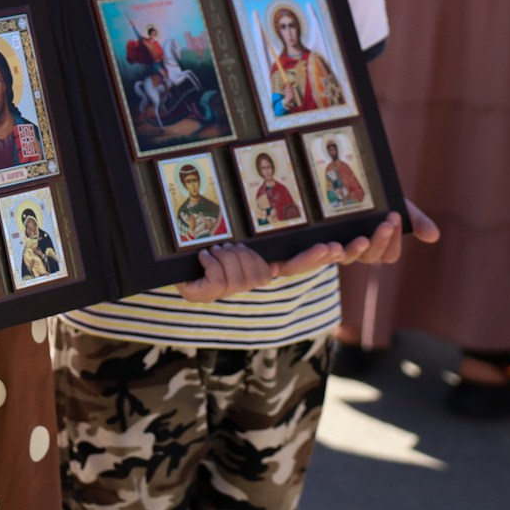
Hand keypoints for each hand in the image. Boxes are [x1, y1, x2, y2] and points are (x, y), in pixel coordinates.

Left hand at [176, 239, 341, 302]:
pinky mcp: (210, 294)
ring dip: (224, 256)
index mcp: (261, 263)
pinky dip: (209, 263)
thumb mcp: (239, 235)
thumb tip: (290, 215)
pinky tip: (204, 257)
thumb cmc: (209, 246)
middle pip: (266, 274)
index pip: (296, 265)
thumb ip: (260, 232)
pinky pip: (220, 279)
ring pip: (241, 276)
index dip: (315, 258)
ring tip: (214, 249)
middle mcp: (250, 280)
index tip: (334, 247)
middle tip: (237, 247)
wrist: (175, 262)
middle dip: (248, 259)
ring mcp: (231, 291)